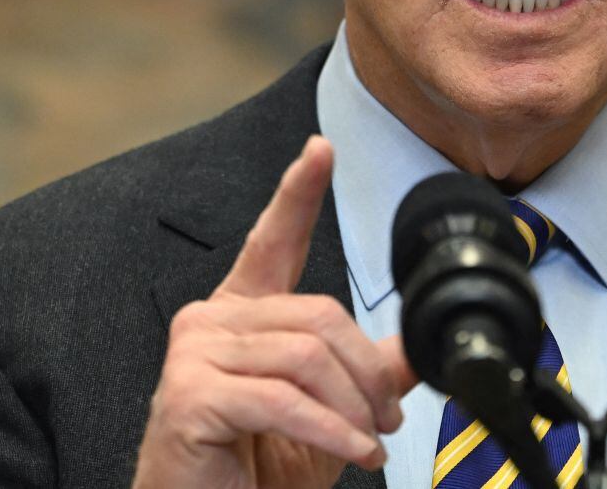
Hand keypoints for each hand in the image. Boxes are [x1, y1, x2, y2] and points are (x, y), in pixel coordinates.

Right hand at [133, 135, 417, 488]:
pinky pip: (283, 399)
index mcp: (240, 314)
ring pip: (305, 356)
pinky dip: (331, 430)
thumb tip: (417, 346)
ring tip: (369, 443)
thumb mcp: (327, 415)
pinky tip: (353, 454)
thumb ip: (365, 374)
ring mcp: (194, 354)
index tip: (321, 150)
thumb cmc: (252, 472)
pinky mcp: (190, 396)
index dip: (298, 193)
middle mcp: (211, 321)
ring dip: (353, 408)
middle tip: (388, 420)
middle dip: (366, 372)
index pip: (272, 240)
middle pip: (317, 315)